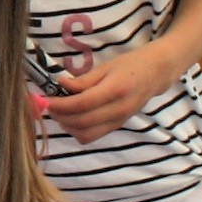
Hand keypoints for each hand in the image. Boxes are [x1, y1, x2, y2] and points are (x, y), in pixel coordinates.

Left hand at [48, 39, 178, 140]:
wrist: (155, 74)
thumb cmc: (130, 65)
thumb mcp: (105, 66)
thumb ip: (83, 80)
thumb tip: (60, 86)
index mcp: (116, 89)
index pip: (82, 104)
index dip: (60, 105)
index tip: (46, 99)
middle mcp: (118, 109)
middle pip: (82, 123)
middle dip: (60, 116)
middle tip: (49, 106)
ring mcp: (119, 121)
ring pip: (86, 134)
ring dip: (67, 126)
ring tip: (60, 111)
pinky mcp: (117, 126)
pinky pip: (92, 136)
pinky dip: (77, 130)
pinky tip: (72, 117)